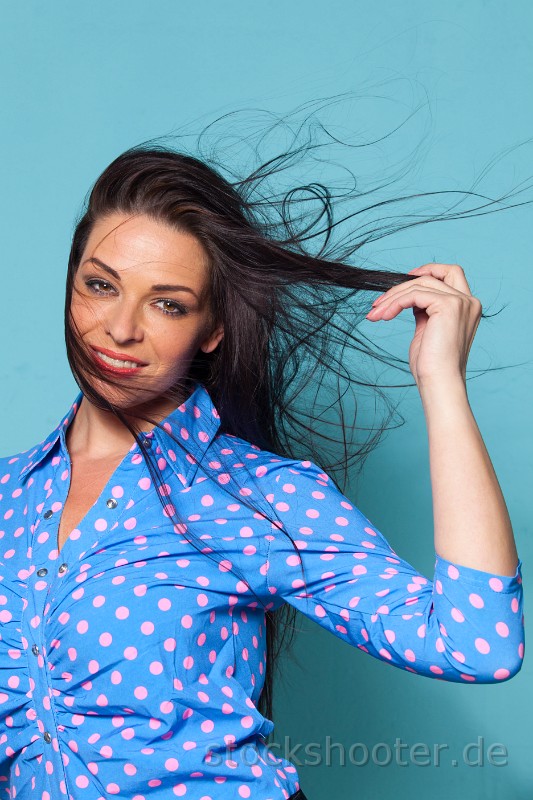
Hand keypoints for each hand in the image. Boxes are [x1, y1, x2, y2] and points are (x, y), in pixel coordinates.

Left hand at [365, 263, 481, 388]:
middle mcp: (469, 302)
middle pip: (433, 275)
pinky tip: (384, 316)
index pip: (451, 274)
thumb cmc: (431, 365)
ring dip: (392, 297)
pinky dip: (395, 303)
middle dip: (403, 285)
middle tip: (380, 301)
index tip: (404, 280)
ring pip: (419, 284)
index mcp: (468, 307)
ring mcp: (460, 302)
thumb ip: (424, 311)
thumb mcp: (428, 330)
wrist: (439, 382)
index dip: (428, 271)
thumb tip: (408, 297)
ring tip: (376, 314)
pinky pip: (414, 294)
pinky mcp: (448, 306)